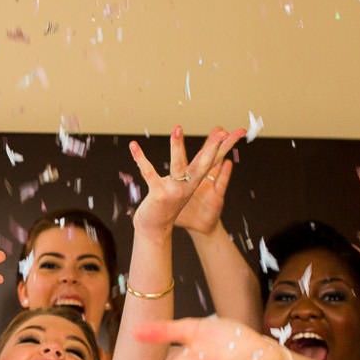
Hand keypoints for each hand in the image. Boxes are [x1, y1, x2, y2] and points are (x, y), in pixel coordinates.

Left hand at [129, 126, 245, 233]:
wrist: (154, 229)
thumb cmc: (166, 207)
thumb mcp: (181, 191)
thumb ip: (189, 177)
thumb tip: (197, 166)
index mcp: (193, 183)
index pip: (209, 162)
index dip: (218, 148)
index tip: (225, 132)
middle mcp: (187, 186)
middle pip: (203, 164)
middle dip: (212, 147)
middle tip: (222, 132)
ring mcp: (174, 190)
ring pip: (178, 165)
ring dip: (177, 146)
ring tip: (177, 129)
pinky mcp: (158, 194)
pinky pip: (149, 173)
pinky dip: (140, 159)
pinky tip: (133, 146)